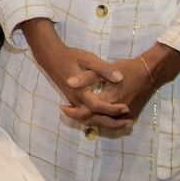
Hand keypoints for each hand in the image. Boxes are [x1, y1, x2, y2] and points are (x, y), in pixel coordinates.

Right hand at [20, 19, 134, 126]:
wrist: (51, 57)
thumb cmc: (70, 56)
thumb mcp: (88, 58)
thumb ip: (104, 68)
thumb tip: (119, 78)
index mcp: (80, 90)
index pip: (97, 106)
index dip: (112, 109)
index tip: (126, 108)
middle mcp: (76, 99)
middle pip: (93, 119)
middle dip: (112, 123)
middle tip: (128, 122)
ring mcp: (73, 101)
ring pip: (89, 120)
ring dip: (105, 124)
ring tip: (122, 124)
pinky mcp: (73, 100)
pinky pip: (85, 116)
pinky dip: (97, 120)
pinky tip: (108, 118)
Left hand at [62, 53, 158, 128]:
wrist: (149, 72)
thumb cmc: (126, 68)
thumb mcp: (103, 68)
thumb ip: (85, 77)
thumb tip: (68, 83)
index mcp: (108, 100)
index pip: (86, 112)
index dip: (72, 112)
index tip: (62, 107)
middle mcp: (116, 111)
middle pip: (94, 120)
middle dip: (79, 117)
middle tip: (67, 111)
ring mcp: (125, 114)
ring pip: (104, 123)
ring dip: (90, 120)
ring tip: (77, 113)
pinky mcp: (131, 114)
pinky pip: (113, 121)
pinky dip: (102, 119)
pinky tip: (94, 114)